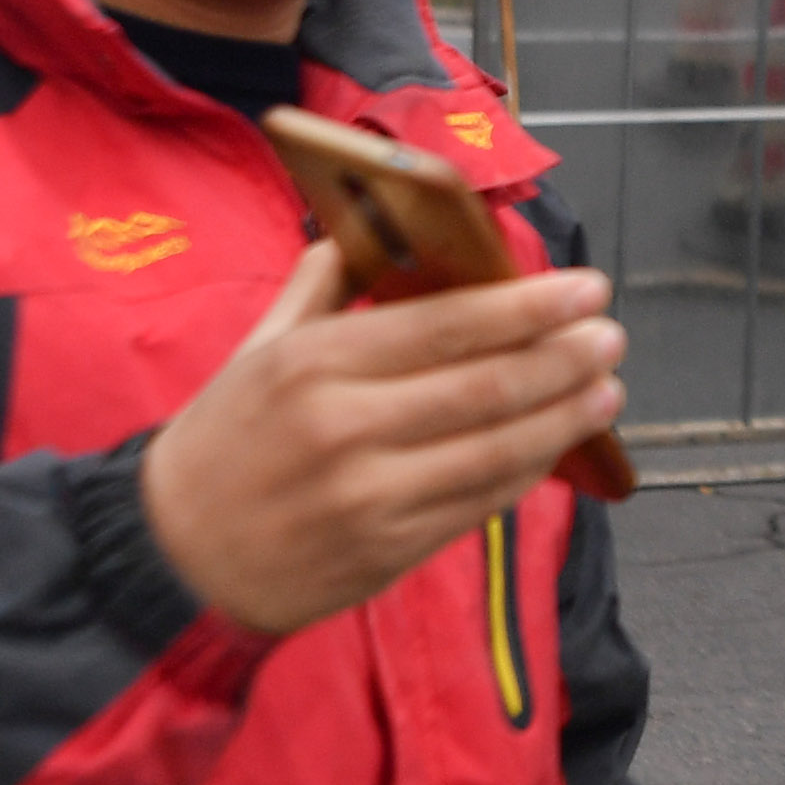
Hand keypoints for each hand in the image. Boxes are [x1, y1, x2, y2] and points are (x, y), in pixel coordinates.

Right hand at [138, 244, 623, 636]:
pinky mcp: (387, 551)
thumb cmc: (222, 443)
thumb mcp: (258, 348)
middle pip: (485, 387)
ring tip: (605, 390)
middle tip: (610, 336)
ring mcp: (370, 497)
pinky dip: (526, 474)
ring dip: (563, 419)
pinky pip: (477, 504)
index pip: (446, 325)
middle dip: (563, 359)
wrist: (174, 556)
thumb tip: (374, 228)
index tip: (583, 288)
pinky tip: (556, 447)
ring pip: (494, 452)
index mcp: (314, 363)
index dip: (528, 307)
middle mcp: (345, 428)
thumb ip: (323, 287)